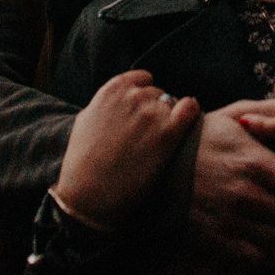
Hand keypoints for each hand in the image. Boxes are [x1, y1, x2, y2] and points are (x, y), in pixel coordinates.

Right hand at [54, 70, 199, 228]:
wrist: (90, 194)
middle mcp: (133, 96)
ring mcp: (151, 113)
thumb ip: (106, 104)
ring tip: (154, 145)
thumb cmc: (83, 162)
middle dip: (155, 111)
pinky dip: (191, 113)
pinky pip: (190, 109)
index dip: (144, 97)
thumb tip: (120, 100)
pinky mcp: (167, 134)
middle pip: (159, 94)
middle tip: (146, 136)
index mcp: (113, 89)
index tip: (142, 113)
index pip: (143, 79)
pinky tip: (186, 124)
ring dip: (168, 120)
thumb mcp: (86, 120)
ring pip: (172, 106)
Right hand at [186, 99, 274, 264]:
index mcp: (257, 162)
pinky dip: (274, 254)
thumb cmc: (201, 138)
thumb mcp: (235, 116)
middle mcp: (247, 196)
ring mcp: (232, 222)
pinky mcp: (218, 242)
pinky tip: (273, 239)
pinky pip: (261, 261)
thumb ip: (272, 114)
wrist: (155, 167)